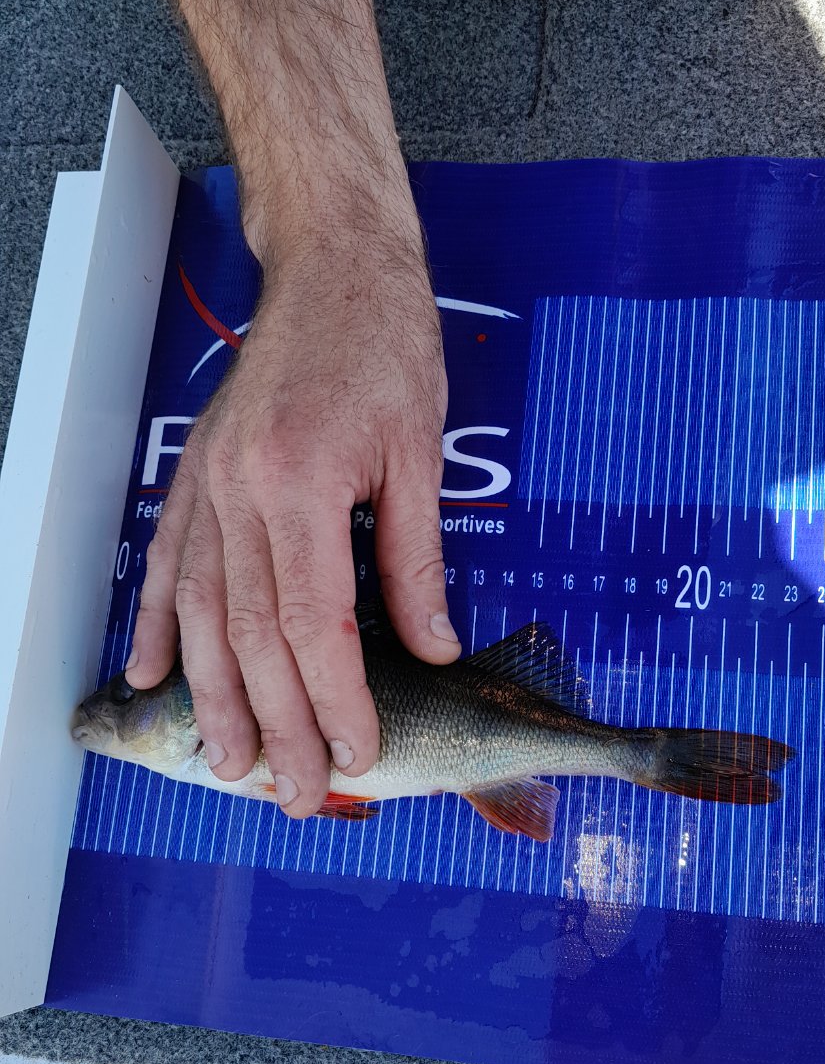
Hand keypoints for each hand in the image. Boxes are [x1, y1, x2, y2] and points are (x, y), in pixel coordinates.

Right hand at [125, 228, 459, 817]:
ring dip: (212, 700)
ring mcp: (206, 483)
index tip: (357, 754)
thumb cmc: (387, 347)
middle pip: (252, 635)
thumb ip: (418, 560)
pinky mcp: (195, 476)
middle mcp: (239, 490)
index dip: (335, 699)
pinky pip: (170, 565)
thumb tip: (433, 650)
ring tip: (229, 767)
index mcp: (302, 482)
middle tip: (297, 795)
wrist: (332, 268)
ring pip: (201, 614)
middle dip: (277, 726)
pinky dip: (160, 627)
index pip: (315, 622)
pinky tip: (152, 681)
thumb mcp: (422, 453)